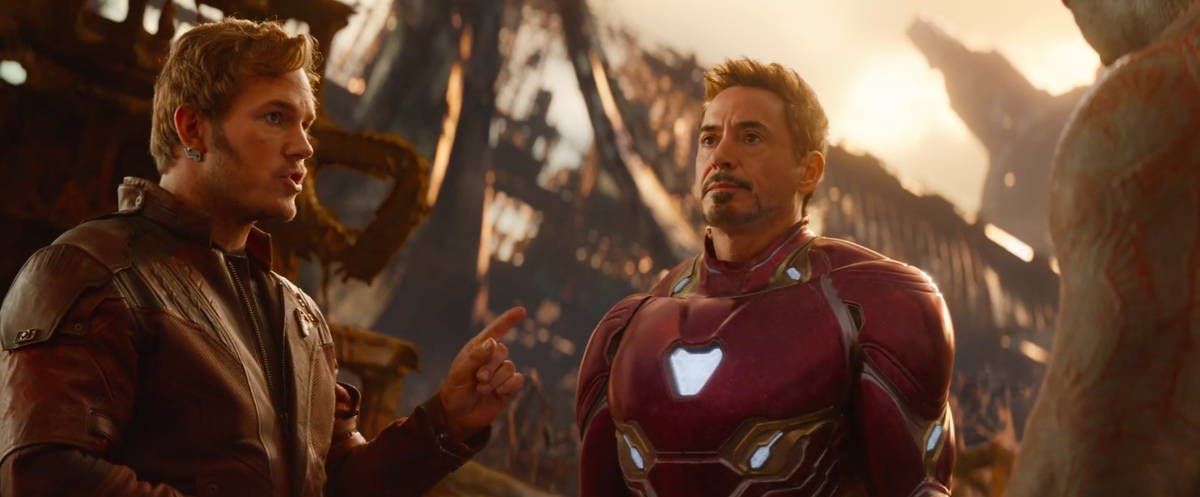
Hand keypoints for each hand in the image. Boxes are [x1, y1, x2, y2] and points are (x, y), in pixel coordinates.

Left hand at [439, 307, 526, 439]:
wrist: (458, 416)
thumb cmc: (455, 391)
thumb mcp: (459, 374)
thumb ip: (475, 357)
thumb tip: (493, 342)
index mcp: (478, 349)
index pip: (496, 330)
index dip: (508, 319)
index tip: (521, 311)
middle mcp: (492, 358)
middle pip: (502, 351)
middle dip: (490, 366)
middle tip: (478, 379)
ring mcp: (501, 373)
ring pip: (509, 367)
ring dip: (495, 380)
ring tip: (481, 389)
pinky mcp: (509, 388)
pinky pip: (517, 380)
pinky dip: (507, 386)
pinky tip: (497, 392)